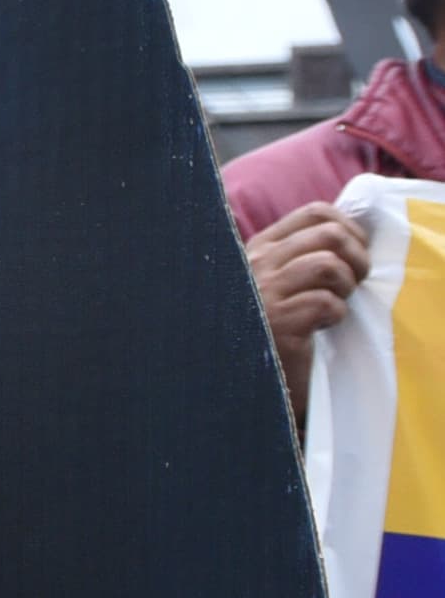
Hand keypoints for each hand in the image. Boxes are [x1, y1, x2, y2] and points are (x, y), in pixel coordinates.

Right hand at [245, 200, 371, 425]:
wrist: (239, 384)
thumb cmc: (264, 332)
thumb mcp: (275, 285)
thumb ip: (299, 257)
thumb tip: (349, 234)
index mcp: (258, 250)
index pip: (315, 213)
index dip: (350, 229)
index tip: (352, 256)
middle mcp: (256, 266)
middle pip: (330, 234)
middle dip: (357, 258)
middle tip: (354, 283)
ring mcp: (263, 295)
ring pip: (328, 264)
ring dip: (346, 287)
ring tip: (336, 304)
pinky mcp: (277, 325)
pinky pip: (325, 304)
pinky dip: (335, 316)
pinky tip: (321, 327)